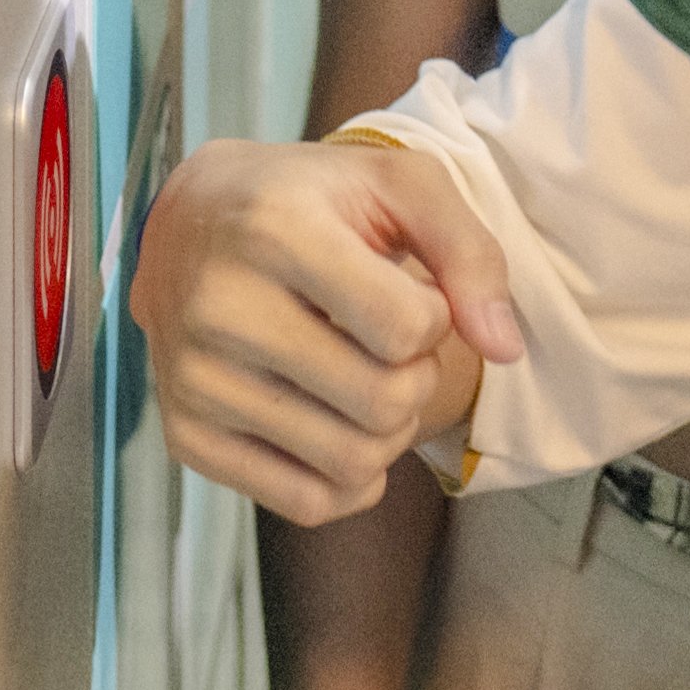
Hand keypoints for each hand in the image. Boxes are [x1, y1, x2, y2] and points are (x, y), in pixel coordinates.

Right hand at [137, 139, 524, 522]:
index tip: (407, 294)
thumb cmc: (308, 202)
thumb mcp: (396, 186)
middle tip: (390, 346)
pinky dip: (348, 480)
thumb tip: (505, 348)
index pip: (406, 329)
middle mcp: (218, 307)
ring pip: (350, 463)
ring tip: (364, 380)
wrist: (188, 220)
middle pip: (383, 404)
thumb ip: (468, 251)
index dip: (433, 319)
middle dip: (415, 379)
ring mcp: (193, 379)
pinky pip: (306, 504)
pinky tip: (340, 426)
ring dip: (387, 432)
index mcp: (273, 231)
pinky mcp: (185, 435)